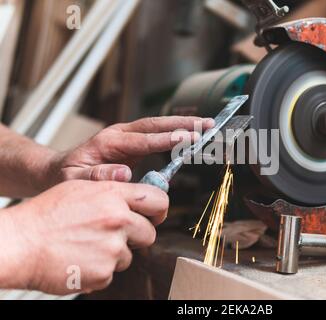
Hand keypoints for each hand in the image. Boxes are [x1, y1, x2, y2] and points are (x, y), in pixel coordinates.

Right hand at [0, 180, 168, 294]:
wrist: (21, 243)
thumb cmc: (46, 215)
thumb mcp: (82, 188)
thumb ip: (114, 191)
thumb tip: (138, 198)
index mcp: (113, 195)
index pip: (158, 199)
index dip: (159, 210)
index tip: (154, 215)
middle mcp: (118, 219)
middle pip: (149, 233)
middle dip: (136, 236)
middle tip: (114, 235)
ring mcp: (112, 248)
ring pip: (129, 255)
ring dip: (114, 254)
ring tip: (88, 246)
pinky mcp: (104, 272)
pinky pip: (113, 272)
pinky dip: (100, 269)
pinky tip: (81, 258)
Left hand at [49, 116, 214, 185]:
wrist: (60, 169)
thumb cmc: (66, 176)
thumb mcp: (75, 179)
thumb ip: (97, 176)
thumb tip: (125, 172)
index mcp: (109, 142)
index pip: (143, 139)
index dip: (166, 139)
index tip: (188, 138)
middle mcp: (121, 135)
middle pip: (156, 124)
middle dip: (182, 123)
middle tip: (207, 124)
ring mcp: (128, 137)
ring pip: (159, 126)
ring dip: (183, 124)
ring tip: (207, 125)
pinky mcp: (133, 144)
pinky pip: (158, 136)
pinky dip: (176, 134)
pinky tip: (193, 136)